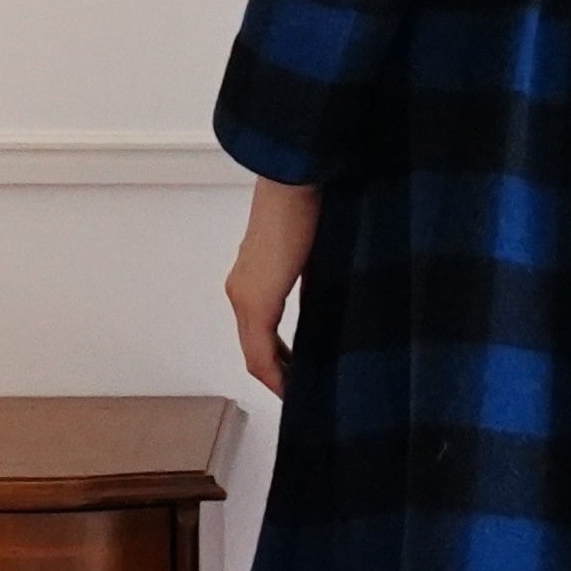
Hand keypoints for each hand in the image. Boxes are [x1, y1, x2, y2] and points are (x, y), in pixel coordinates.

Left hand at [224, 179, 322, 394]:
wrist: (295, 180)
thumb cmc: (309, 205)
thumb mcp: (313, 252)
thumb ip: (311, 279)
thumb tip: (329, 300)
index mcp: (254, 277)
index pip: (259, 333)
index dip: (280, 361)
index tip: (302, 375)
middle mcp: (240, 291)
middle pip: (255, 348)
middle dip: (280, 372)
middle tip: (304, 388)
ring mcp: (244, 296)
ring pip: (255, 352)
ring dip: (278, 374)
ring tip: (301, 390)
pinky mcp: (253, 301)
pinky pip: (259, 351)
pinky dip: (276, 371)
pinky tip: (292, 384)